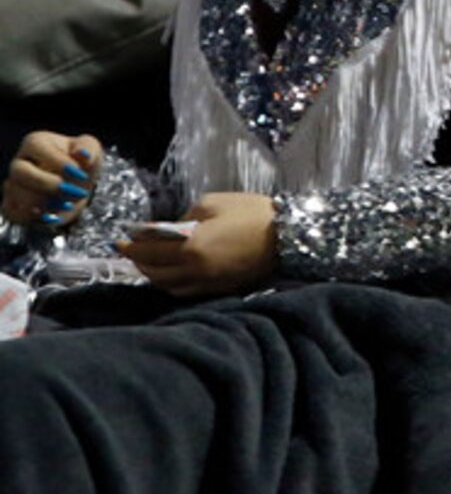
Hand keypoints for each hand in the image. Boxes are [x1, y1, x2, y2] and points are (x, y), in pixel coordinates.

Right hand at [3, 132, 99, 229]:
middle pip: (20, 172)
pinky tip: (53, 214)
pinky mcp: (13, 207)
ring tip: (68, 203)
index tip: (80, 172)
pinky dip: (37, 218)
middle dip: (49, 185)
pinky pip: (16, 214)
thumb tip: (82, 154)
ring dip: (47, 203)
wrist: (78, 188)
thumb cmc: (82, 163)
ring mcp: (13, 186)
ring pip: (18, 196)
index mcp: (35, 143)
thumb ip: (89, 148)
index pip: (35, 147)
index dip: (58, 161)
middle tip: (74, 191)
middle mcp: (19, 163)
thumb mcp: (92, 149)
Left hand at [119, 190, 276, 296]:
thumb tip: (171, 228)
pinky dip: (170, 283)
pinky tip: (170, 274)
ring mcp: (205, 282)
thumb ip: (186, 217)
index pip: (149, 250)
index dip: (132, 246)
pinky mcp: (217, 288)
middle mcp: (193, 270)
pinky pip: (183, 290)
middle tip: (131, 251)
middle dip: (138, 262)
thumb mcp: (214, 203)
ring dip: (152, 275)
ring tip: (148, 264)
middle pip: (154, 272)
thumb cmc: (251, 213)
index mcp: (190, 247)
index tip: (121, 240)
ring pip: (167, 285)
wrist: (287, 235)